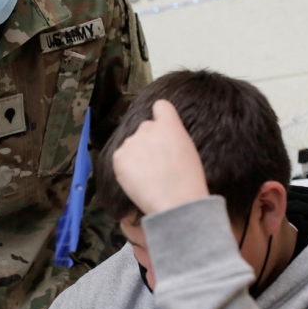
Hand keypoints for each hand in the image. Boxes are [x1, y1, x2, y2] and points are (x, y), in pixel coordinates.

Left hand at [112, 100, 208, 214]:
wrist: (176, 202)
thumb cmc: (188, 181)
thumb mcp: (188, 150)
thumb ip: (173, 136)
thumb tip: (164, 138)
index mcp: (169, 124)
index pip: (160, 106)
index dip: (160, 116)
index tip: (160, 127)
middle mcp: (148, 127)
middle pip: (145, 129)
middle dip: (148, 142)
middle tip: (156, 164)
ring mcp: (131, 142)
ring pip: (132, 145)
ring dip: (136, 157)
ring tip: (149, 177)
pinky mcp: (118, 157)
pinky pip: (121, 159)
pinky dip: (126, 169)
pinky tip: (139, 181)